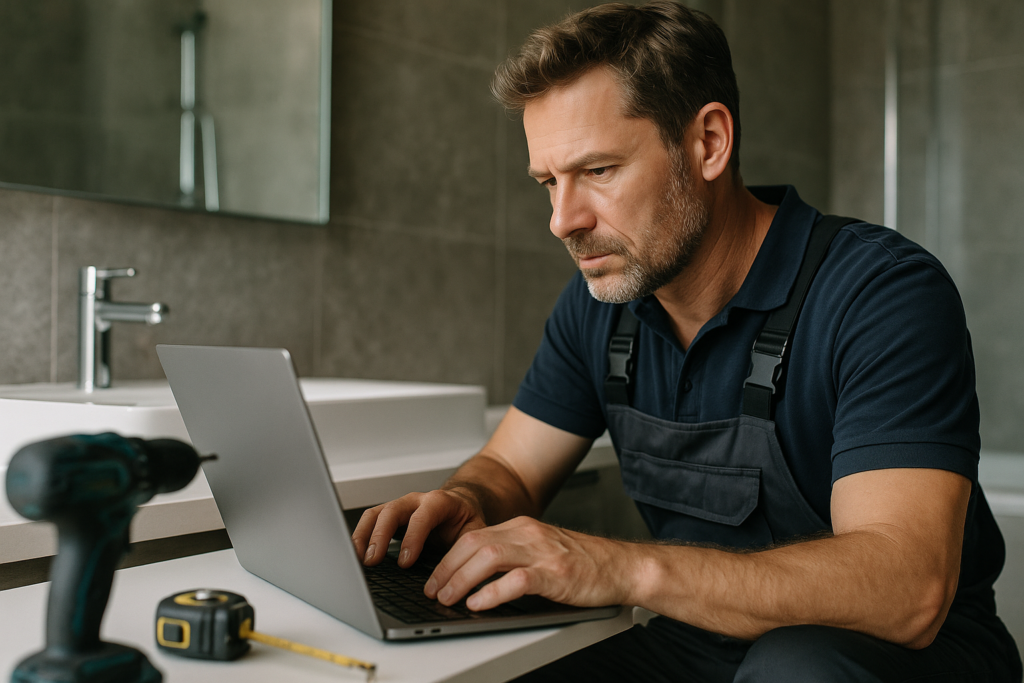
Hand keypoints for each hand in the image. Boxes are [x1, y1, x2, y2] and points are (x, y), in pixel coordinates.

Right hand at [352, 488, 486, 567]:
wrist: (460, 505)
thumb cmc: (466, 520)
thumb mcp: (475, 532)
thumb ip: (467, 549)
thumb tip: (461, 576)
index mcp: (440, 502)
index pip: (423, 516)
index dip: (412, 538)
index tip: (405, 562)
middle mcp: (416, 500)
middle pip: (392, 511)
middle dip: (380, 536)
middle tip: (373, 560)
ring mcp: (400, 506)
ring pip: (376, 514)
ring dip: (364, 536)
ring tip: (358, 560)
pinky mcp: (388, 515)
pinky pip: (370, 521)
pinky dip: (360, 537)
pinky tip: (356, 555)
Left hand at [424, 516, 634, 610]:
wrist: (622, 567)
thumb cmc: (584, 564)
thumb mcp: (542, 551)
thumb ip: (513, 556)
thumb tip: (475, 576)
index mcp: (522, 527)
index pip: (473, 536)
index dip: (448, 558)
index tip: (434, 577)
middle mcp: (528, 534)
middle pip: (473, 543)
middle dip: (446, 568)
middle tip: (432, 590)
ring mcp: (542, 553)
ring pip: (487, 557)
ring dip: (461, 579)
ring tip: (448, 598)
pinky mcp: (555, 574)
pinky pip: (515, 580)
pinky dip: (491, 593)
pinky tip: (478, 604)